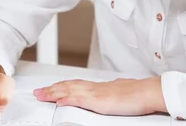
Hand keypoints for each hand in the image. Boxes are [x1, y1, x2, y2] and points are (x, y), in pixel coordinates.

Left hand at [33, 77, 166, 115]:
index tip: (49, 89)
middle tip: (37, 92)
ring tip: (41, 95)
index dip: (60, 86)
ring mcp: (96, 93)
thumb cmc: (138, 94)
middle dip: (51, 89)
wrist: (148, 91)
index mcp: (98, 87)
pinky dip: (68, 99)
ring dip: (54, 92)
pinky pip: (80, 99)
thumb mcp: (119, 92)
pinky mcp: (99, 101)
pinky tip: (58, 101)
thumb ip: (109, 94)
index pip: (74, 85)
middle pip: (68, 86)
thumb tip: (107, 95)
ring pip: (70, 90)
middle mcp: (94, 88)